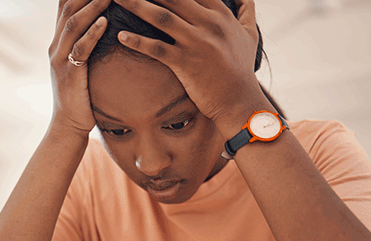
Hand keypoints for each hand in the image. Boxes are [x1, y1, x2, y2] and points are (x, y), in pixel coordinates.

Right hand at [49, 0, 111, 135]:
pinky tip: (105, 22)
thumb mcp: (80, 64)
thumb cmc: (81, 94)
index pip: (65, 5)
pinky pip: (80, 49)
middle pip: (68, 8)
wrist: (69, 124)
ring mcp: (60, 59)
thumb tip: (103, 24)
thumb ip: (86, 44)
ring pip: (73, 24)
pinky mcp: (69, 74)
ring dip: (92, 6)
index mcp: (59, 40)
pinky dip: (92, 34)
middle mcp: (56, 45)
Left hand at [112, 0, 264, 125]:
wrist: (240, 101)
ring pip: (161, 17)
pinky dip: (138, 42)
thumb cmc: (241, 69)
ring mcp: (197, 43)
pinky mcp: (186, 63)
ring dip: (136, 5)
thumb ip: (246, 9)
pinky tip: (121, 35)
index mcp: (221, 14)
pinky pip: (157, 49)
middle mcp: (209, 24)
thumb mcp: (250, 34)